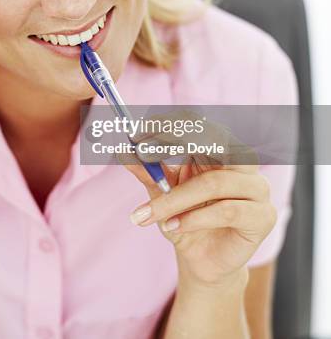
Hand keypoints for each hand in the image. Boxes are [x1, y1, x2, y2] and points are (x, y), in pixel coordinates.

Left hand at [122, 113, 275, 287]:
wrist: (201, 260)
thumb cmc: (183, 219)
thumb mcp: (159, 192)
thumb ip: (145, 170)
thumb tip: (121, 149)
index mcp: (216, 149)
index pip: (197, 123)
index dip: (167, 124)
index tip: (136, 135)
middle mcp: (241, 162)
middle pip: (215, 138)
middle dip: (174, 141)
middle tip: (142, 152)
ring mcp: (256, 188)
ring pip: (214, 182)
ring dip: (176, 198)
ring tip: (150, 213)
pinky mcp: (262, 217)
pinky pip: (227, 211)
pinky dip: (194, 219)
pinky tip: (173, 227)